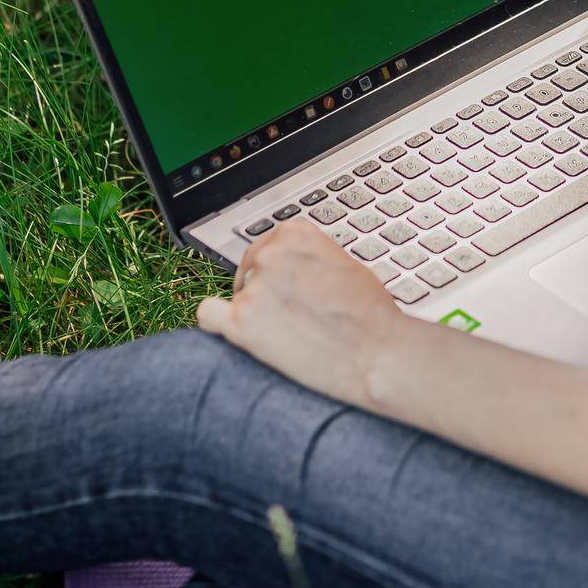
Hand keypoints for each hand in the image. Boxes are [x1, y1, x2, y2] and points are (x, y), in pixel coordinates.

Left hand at [197, 220, 403, 406]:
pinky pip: (207, 315)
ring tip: (283, 334)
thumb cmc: (371, 315)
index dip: (277, 271)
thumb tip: (295, 270)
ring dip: (252, 312)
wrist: (379, 354)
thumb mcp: (344, 264)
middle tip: (286, 317)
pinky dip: (216, 323)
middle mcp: (271, 253)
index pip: (267, 246)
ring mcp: (254, 287)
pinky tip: (232, 333)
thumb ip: (310, 260)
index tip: (287, 290)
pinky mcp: (242, 323)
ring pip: (235, 296)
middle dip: (263, 291)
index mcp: (296, 234)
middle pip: (249, 269)